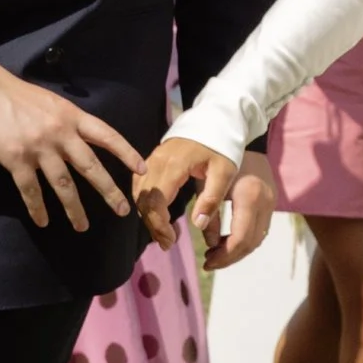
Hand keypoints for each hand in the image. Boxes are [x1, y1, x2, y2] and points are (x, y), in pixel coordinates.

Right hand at [0, 60, 145, 232]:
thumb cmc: (15, 94)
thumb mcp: (51, 102)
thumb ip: (68, 120)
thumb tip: (82, 138)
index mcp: (71, 116)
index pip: (107, 136)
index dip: (126, 153)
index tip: (141, 170)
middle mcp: (60, 133)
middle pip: (90, 166)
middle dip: (109, 191)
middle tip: (122, 210)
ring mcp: (38, 147)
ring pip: (63, 184)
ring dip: (75, 208)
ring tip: (82, 226)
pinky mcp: (16, 159)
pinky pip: (30, 190)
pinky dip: (37, 208)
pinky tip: (43, 221)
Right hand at [135, 131, 245, 253]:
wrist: (215, 119)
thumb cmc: (222, 146)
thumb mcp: (225, 172)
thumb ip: (212, 198)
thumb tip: (197, 225)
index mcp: (173, 165)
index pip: (155, 200)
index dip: (159, 223)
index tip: (171, 240)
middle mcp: (156, 162)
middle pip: (143, 200)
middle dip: (153, 224)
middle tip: (167, 243)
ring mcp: (151, 159)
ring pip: (138, 194)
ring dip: (148, 216)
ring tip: (163, 234)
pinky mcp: (151, 160)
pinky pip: (139, 185)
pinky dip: (145, 203)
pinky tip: (157, 216)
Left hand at [203, 161, 273, 266]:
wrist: (244, 136)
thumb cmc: (219, 158)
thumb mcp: (208, 185)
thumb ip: (209, 214)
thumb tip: (208, 244)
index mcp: (249, 196)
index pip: (241, 238)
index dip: (224, 256)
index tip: (206, 262)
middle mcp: (265, 201)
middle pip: (251, 243)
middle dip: (229, 257)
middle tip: (209, 263)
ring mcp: (271, 202)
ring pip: (257, 239)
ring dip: (237, 250)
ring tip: (215, 254)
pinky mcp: (271, 201)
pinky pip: (260, 229)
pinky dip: (244, 240)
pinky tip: (226, 241)